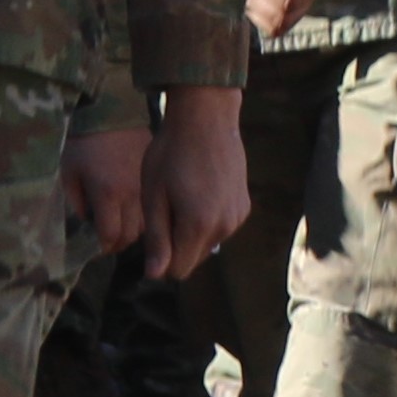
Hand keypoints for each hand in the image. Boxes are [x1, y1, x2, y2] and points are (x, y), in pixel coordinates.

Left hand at [61, 129, 149, 262]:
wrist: (114, 112)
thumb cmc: (84, 142)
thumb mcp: (69, 172)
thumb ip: (76, 202)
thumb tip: (88, 223)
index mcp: (108, 194)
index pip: (111, 236)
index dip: (104, 247)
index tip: (97, 247)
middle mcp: (132, 195)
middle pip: (133, 235)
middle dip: (120, 243)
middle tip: (109, 240)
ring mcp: (149, 187)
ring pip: (150, 224)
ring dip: (136, 231)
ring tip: (124, 226)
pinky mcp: (158, 178)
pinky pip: (158, 207)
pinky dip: (150, 216)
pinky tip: (139, 211)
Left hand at [140, 86, 248, 279]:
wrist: (206, 121)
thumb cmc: (170, 154)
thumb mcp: (154, 196)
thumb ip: (157, 238)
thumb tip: (156, 275)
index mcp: (199, 225)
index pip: (177, 270)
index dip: (159, 259)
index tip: (151, 232)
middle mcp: (225, 227)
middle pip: (193, 260)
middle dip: (175, 247)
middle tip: (163, 210)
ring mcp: (238, 217)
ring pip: (207, 244)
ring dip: (191, 233)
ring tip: (180, 199)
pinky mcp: (244, 207)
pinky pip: (220, 228)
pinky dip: (206, 221)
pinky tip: (198, 193)